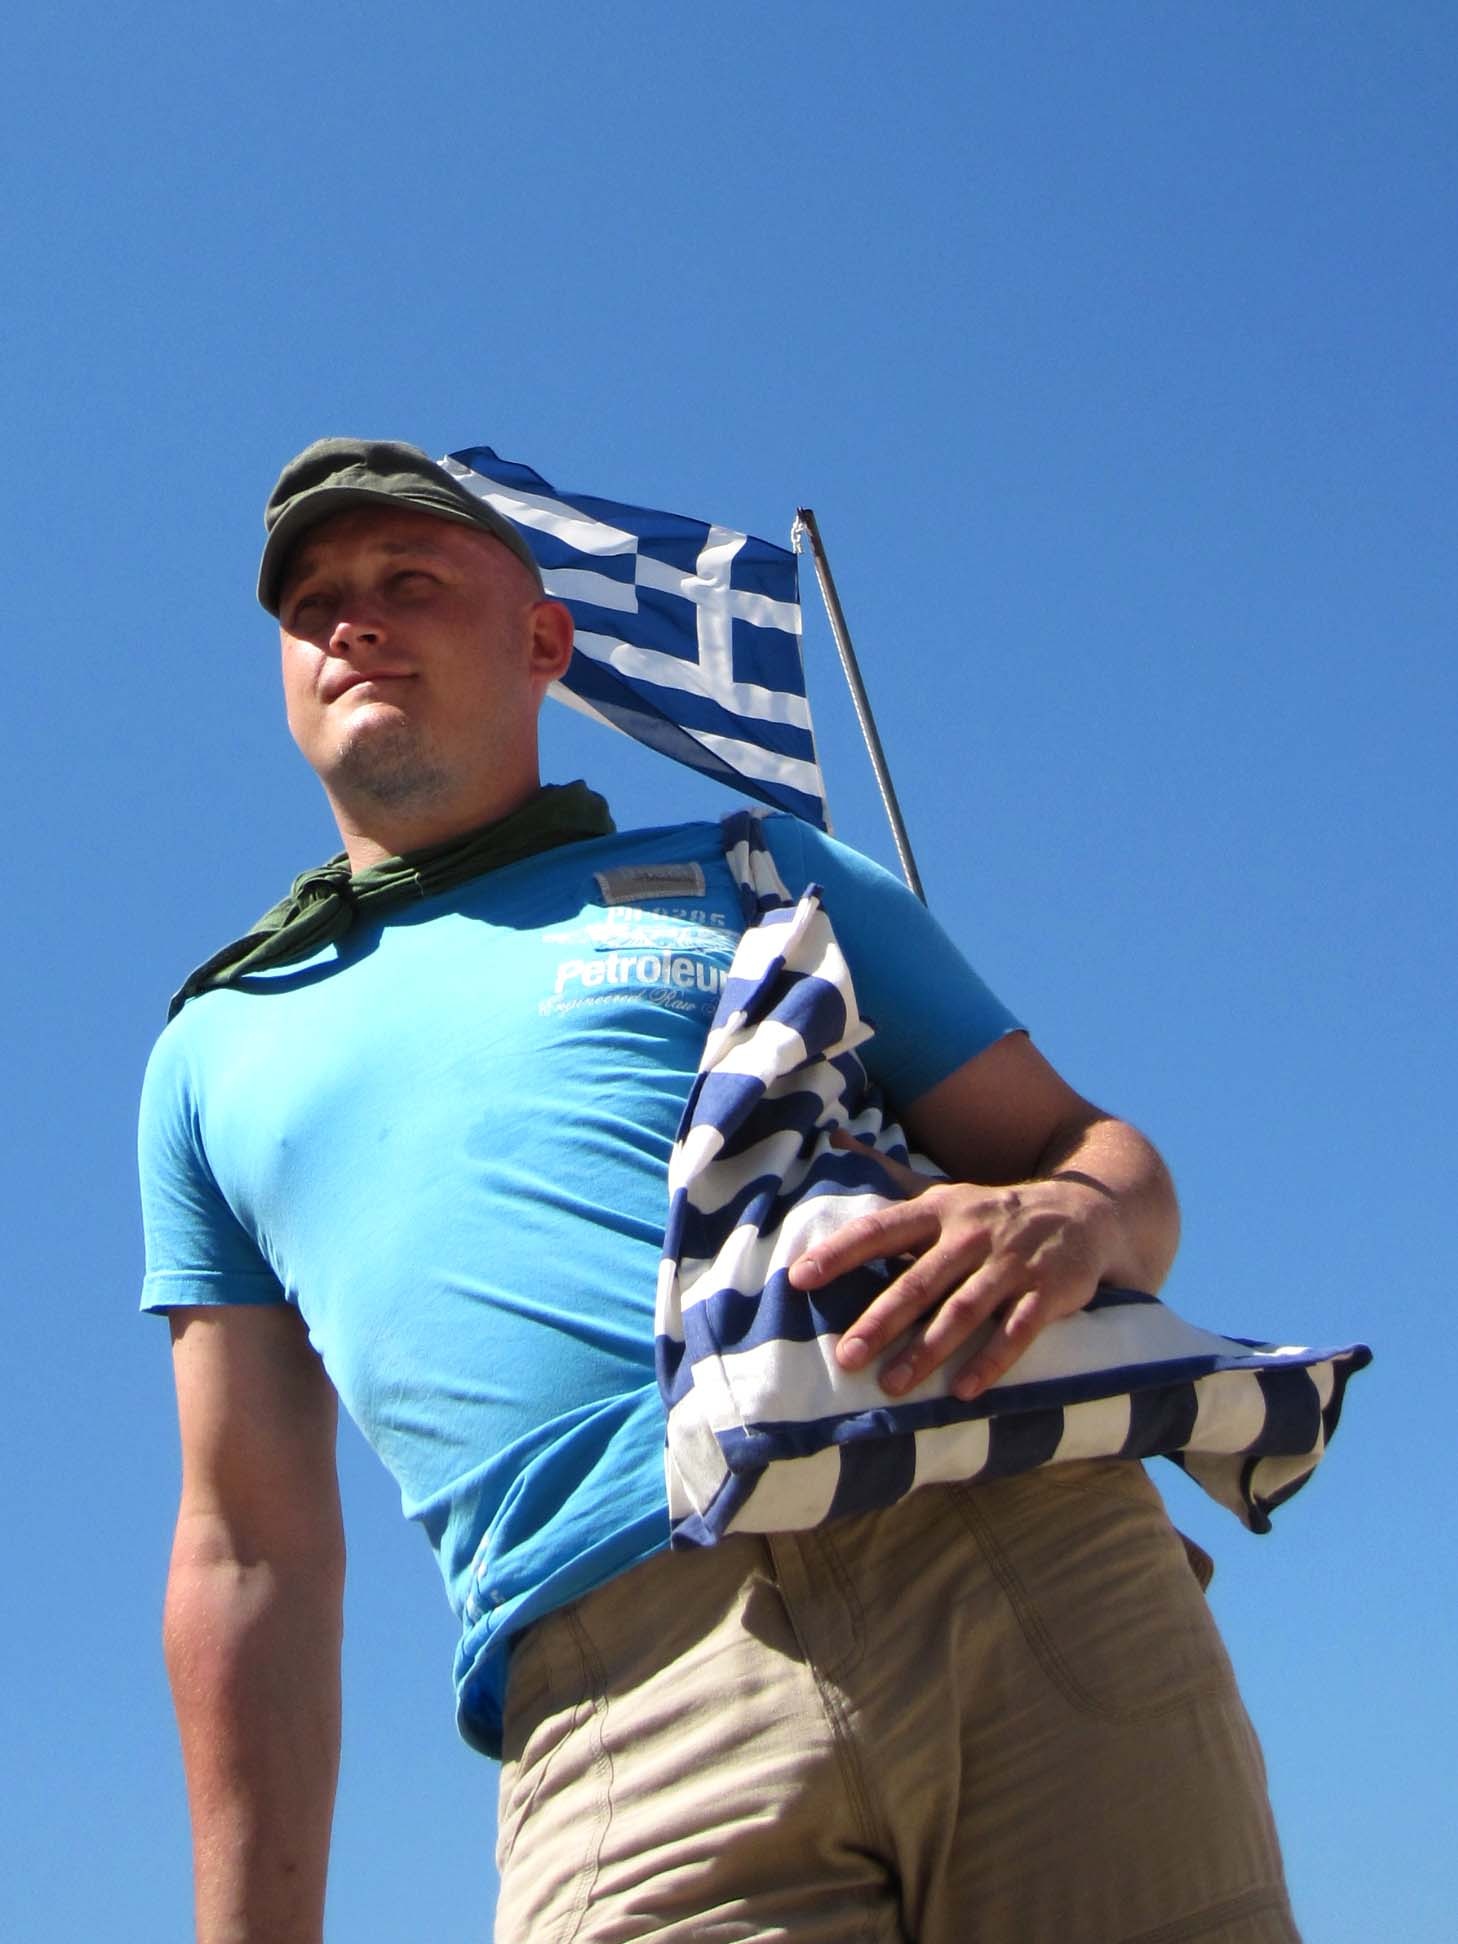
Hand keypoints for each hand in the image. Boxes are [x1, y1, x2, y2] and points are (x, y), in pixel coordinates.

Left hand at [786, 1134, 1118, 1399]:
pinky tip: (964, 1391)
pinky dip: (991, 1361)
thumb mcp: (943, 1191)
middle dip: (881, 1320)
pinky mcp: (1049, 1291)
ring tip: (892, 1385)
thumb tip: (835, 1138)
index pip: (881, 1230)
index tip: (799, 1278)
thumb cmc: (993, 1213)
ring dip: (929, 1350)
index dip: (840, 1252)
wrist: (1087, 1211)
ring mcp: (1012, 1263)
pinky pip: (1018, 1330)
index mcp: (940, 1210)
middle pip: (920, 1280)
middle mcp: (973, 1233)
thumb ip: (888, 1174)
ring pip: (965, 1309)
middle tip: (845, 1357)